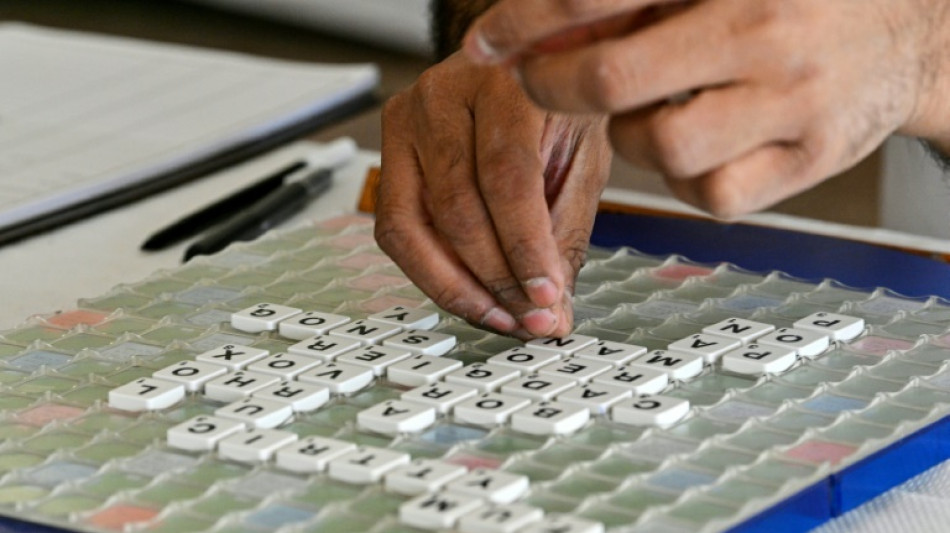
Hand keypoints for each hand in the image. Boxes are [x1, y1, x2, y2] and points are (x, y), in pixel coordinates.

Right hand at [375, 52, 610, 338]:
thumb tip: (551, 312)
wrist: (519, 66)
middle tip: (530, 318)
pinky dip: (430, 272)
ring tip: (500, 317)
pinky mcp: (387, 150)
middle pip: (455, 206)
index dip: (523, 247)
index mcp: (505, 82)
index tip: (545, 297)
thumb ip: (566, 232)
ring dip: (456, 287)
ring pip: (410, 226)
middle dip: (494, 278)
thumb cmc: (553, 106)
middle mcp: (444, 95)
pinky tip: (469, 294)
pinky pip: (394, 228)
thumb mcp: (583, 156)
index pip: (505, 177)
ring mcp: (406, 121)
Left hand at [463, 0, 949, 216]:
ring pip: (655, 146)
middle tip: (538, 84)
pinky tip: (706, 146)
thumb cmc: (795, 1)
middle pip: (612, 78)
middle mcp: (760, 31)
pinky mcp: (808, 159)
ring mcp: (790, 100)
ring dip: (630, 136)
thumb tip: (541, 34)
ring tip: (653, 111)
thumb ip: (634, 7)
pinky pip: (708, 192)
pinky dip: (687, 177)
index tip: (487, 43)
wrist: (906, 37)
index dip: (526, 22)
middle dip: (553, 87)